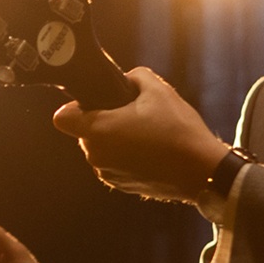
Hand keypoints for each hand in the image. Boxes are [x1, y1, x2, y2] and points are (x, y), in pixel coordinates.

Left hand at [52, 68, 231, 202]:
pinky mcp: (121, 185)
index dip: (76, 106)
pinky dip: (125, 156)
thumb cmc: (178, 130)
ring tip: (146, 133)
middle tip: (132, 114)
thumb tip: (127, 80)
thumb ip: (135, 77)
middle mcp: (96, 156)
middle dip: (103, 120)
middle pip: (84, 131)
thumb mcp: (159, 90)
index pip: (63, 117)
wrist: (201, 171)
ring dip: (115, 139)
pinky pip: (114, 163)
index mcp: (98, 130)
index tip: (97, 102)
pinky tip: (150, 150)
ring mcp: (107, 174)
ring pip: (100, 148)